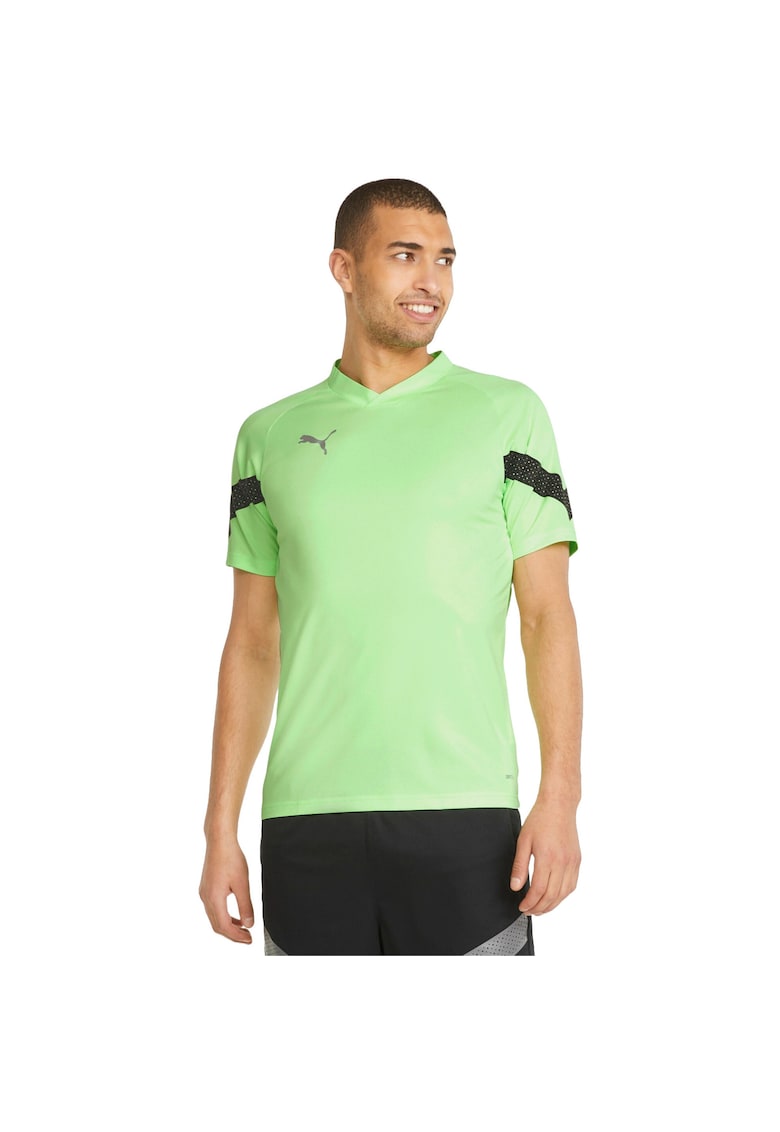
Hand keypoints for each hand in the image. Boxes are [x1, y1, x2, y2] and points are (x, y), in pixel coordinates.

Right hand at [199, 837, 254, 942]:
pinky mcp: (206, 888)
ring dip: (228, 926)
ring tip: (243, 927)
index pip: (224, 927)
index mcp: (214, 899)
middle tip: (247, 937)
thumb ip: (245, 906)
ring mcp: (204, 893)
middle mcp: (206, 898)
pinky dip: (224, 916)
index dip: (237, 936)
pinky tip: (234, 914)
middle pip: (217, 926)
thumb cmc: (231, 858)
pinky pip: (213, 909)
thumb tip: (248, 924)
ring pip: (214, 918)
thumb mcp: (242, 884)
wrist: (219, 841)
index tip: (249, 939)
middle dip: (232, 934)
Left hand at [509, 797, 580, 914]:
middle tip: (529, 911)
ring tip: (540, 909)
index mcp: (547, 857)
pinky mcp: (577, 860)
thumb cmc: (540, 820)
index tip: (522, 907)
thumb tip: (516, 887)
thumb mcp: (523, 841)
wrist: (559, 806)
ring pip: (564, 894)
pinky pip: (572, 884)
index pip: (539, 890)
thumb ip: (520, 866)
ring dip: (552, 905)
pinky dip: (563, 895)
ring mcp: (572, 862)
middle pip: (552, 896)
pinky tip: (554, 897)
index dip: (530, 903)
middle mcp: (563, 862)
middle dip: (539, 908)